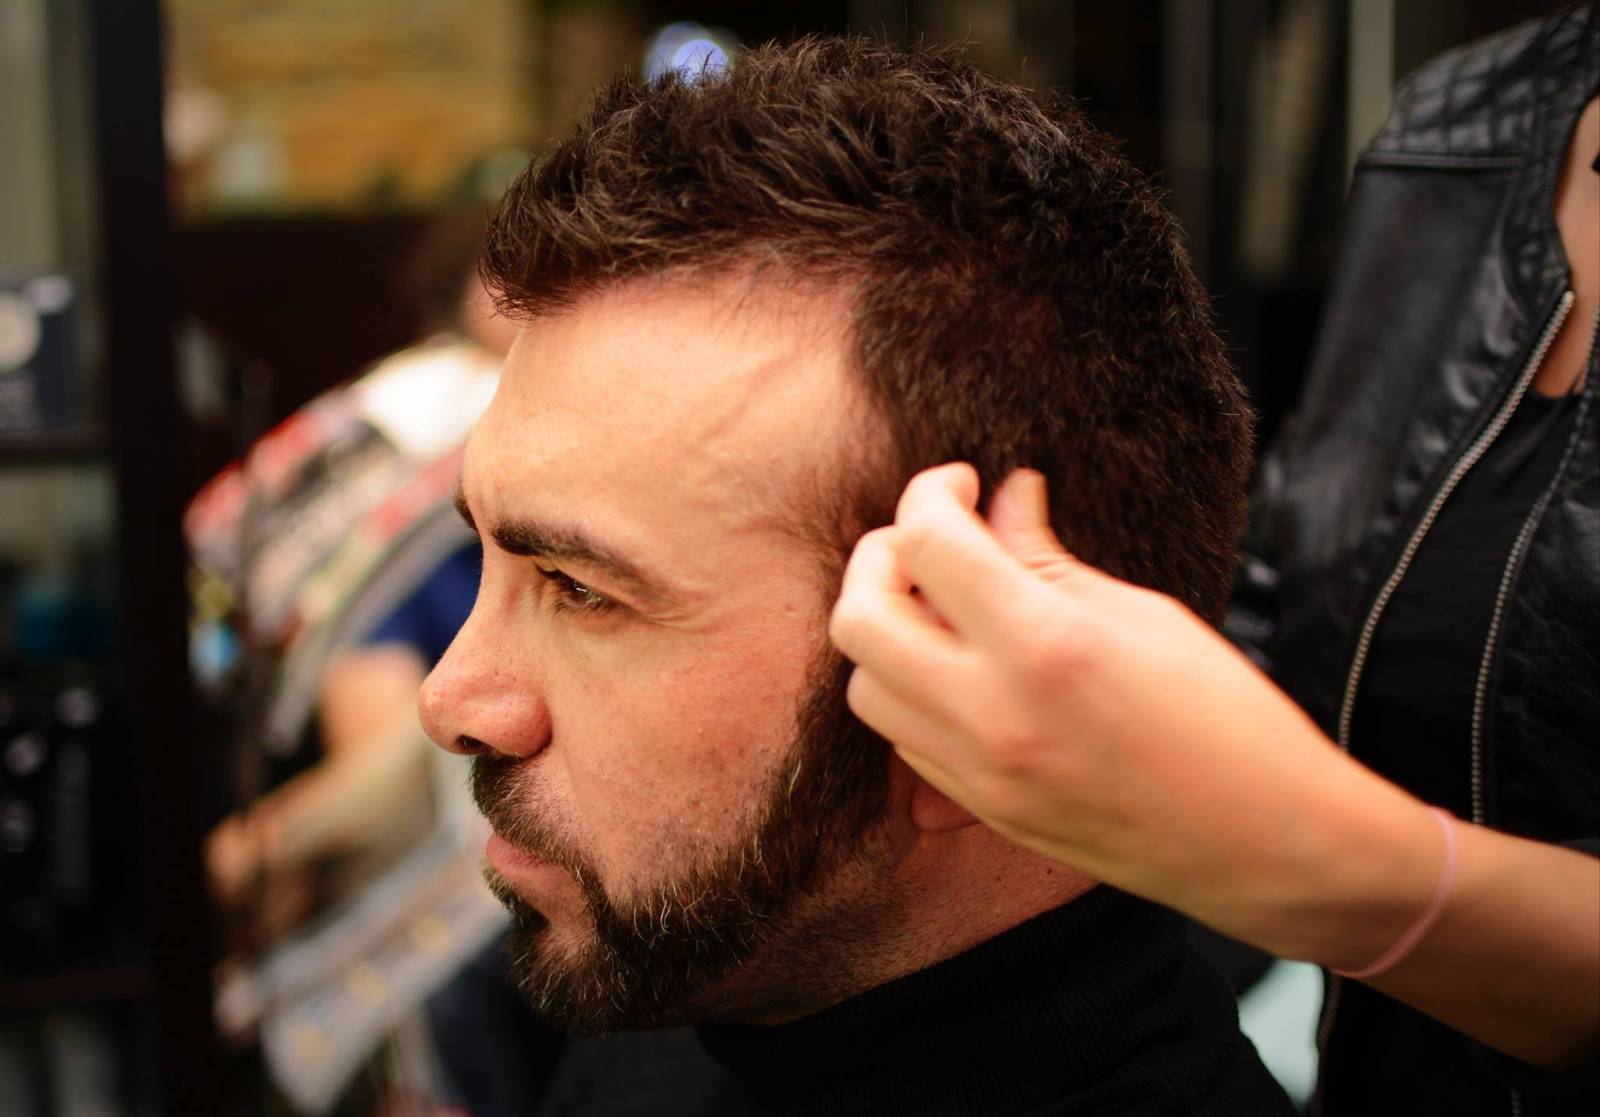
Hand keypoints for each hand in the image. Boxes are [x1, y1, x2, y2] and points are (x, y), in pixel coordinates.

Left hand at [829, 463, 1431, 943]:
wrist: (1265, 843)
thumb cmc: (1228, 719)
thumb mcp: (1144, 614)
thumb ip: (1049, 557)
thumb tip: (1004, 495)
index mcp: (1044, 644)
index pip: (928, 543)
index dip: (932, 493)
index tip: (963, 484)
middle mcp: (992, 713)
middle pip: (859, 616)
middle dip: (882, 557)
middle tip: (933, 539)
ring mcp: (979, 771)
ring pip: (864, 685)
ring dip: (887, 631)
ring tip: (944, 607)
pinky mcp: (982, 808)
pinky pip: (901, 738)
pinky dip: (910, 690)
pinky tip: (959, 667)